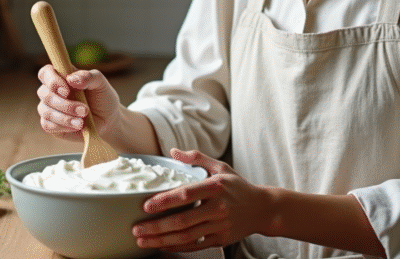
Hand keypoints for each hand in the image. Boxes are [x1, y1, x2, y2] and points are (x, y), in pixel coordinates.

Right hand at [36, 64, 121, 141]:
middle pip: (44, 93)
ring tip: (82, 121)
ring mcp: (49, 108)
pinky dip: (63, 126)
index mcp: (61, 76)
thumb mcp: (100, 84)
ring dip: (65, 117)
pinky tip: (77, 126)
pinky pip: (48, 126)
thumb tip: (71, 79)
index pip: (45, 73)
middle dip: (64, 104)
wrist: (108, 120)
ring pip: (45, 111)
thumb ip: (88, 77)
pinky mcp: (50, 125)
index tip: (67, 90)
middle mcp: (52, 91)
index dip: (52, 80)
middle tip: (84, 109)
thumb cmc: (102, 98)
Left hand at [133, 148, 271, 251]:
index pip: (186, 194)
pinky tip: (162, 245)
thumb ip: (196, 158)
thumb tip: (172, 152)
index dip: (165, 201)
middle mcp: (218, 208)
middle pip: (183, 221)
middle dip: (156, 227)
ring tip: (143, 240)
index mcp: (215, 187)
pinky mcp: (221, 239)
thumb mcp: (220, 167)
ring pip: (186, 237)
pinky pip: (195, 246)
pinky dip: (177, 247)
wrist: (262, 209)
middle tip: (136, 228)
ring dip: (162, 240)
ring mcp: (220, 226)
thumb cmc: (238, 186)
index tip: (146, 205)